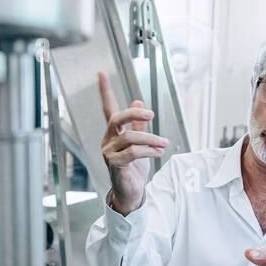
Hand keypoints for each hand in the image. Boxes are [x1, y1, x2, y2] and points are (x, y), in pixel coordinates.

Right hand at [98, 70, 168, 212]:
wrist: (131, 192)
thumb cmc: (134, 168)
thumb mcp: (140, 142)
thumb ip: (139, 124)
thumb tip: (139, 100)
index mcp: (113, 133)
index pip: (108, 108)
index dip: (105, 91)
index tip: (101, 73)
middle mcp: (108, 140)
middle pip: (116, 118)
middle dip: (135, 113)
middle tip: (151, 114)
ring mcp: (109, 153)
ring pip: (130, 137)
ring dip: (151, 139)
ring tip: (164, 144)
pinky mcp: (115, 165)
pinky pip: (133, 152)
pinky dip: (148, 151)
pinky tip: (158, 153)